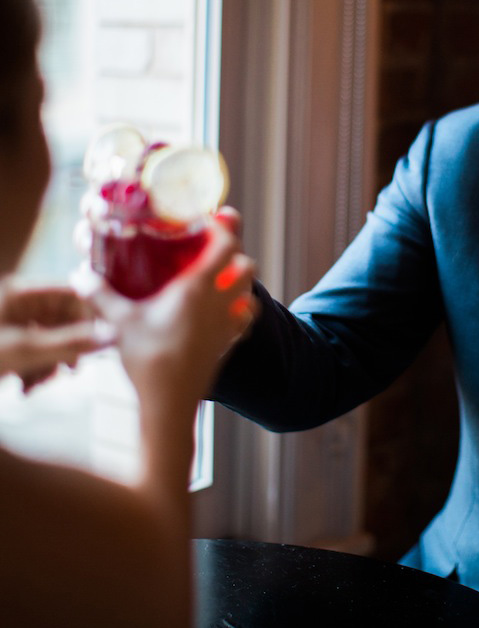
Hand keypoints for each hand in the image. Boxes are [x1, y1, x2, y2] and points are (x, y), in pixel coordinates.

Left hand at [0, 280, 114, 391]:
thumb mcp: (26, 351)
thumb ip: (70, 343)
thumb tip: (111, 336)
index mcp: (24, 294)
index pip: (73, 294)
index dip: (90, 316)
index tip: (103, 339)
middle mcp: (22, 305)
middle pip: (65, 321)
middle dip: (67, 349)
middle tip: (71, 368)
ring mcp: (15, 326)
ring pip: (53, 341)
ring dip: (50, 365)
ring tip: (38, 384)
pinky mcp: (11, 346)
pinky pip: (37, 354)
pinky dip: (36, 372)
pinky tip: (26, 387)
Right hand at [87, 217, 257, 410]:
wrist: (168, 404)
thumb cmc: (147, 359)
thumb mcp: (119, 322)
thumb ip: (99, 295)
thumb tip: (79, 276)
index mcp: (197, 288)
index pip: (227, 246)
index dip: (222, 229)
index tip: (205, 223)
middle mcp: (220, 303)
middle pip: (247, 266)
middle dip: (234, 255)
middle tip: (209, 252)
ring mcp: (227, 325)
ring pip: (250, 293)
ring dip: (240, 284)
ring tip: (219, 281)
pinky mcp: (227, 346)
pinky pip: (245, 321)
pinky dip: (241, 311)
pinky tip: (222, 313)